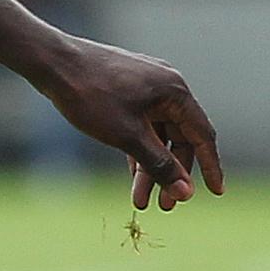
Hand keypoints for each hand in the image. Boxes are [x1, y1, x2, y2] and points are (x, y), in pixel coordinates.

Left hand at [39, 37, 224, 209]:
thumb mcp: (128, 137)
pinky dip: (139, 150)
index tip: (217, 192)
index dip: (210, 166)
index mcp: (175, 91)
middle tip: (164, 207)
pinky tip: (132, 176)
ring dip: (152, 167)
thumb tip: (185, 192)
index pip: (202, 135)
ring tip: (141, 201)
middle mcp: (166, 86)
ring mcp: (146, 86)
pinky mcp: (127, 90)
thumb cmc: (91, 96)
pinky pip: (142, 125)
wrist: (52, 63)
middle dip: (171, 174)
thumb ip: (160, 165)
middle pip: (179, 138)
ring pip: (158, 134)